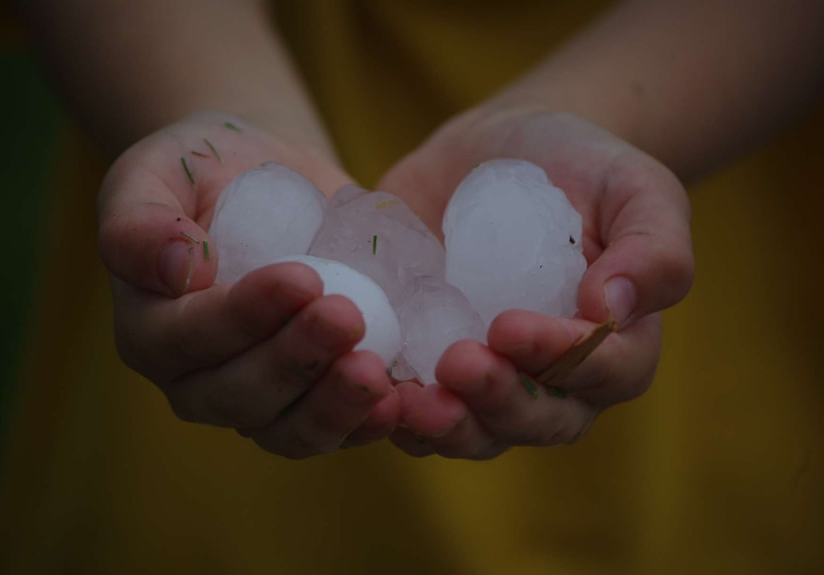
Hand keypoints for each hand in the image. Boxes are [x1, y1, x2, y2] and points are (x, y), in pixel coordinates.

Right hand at [98, 111, 399, 457]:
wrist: (268, 185)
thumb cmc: (202, 173)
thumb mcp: (156, 174)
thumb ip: (139, 221)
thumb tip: (174, 270)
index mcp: (152, 332)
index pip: (190, 338)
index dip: (244, 316)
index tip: (301, 278)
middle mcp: (200, 381)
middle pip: (242, 396)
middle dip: (296, 362)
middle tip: (347, 318)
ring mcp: (261, 400)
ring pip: (289, 430)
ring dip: (334, 407)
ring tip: (376, 373)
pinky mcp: (313, 398)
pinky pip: (337, 429)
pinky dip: (368, 423)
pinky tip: (401, 399)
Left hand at [377, 105, 693, 457]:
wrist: (500, 150)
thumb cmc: (581, 167)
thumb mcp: (634, 186)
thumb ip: (653, 247)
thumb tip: (614, 310)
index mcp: (615, 344)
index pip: (602, 373)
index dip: (560, 360)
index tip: (509, 326)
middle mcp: (555, 377)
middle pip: (538, 420)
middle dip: (498, 403)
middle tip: (458, 364)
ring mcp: (490, 375)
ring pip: (476, 431)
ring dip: (445, 426)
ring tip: (409, 401)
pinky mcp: (431, 361)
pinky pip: (417, 405)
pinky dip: (392, 408)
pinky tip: (367, 385)